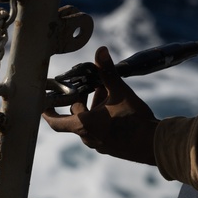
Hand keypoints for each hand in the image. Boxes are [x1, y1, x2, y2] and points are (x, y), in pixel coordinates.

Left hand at [42, 46, 158, 164]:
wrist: (154, 144)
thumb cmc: (135, 119)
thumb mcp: (120, 92)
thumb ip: (108, 72)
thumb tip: (100, 51)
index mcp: (85, 125)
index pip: (57, 122)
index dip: (48, 112)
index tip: (43, 104)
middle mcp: (88, 137)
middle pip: (77, 115)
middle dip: (82, 98)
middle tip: (89, 84)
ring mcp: (99, 144)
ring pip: (89, 121)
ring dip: (93, 106)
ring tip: (106, 90)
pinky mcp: (110, 146)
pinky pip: (98, 129)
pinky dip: (101, 116)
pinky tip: (115, 105)